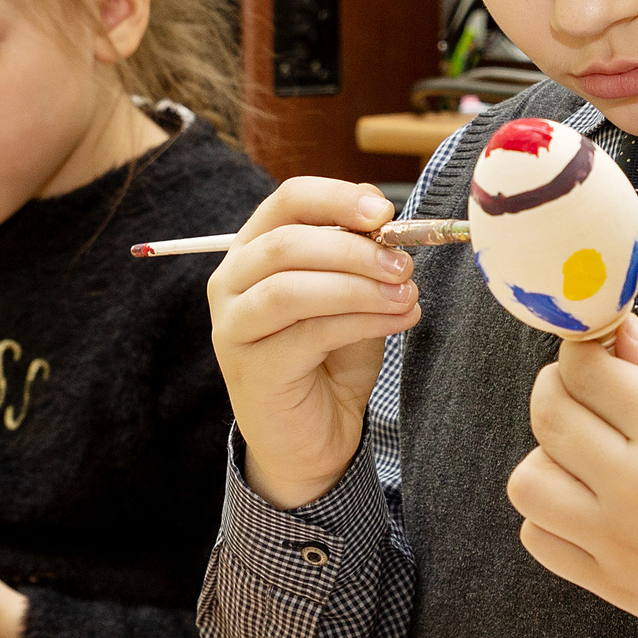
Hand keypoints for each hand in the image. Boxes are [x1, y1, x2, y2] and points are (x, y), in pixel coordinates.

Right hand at [208, 178, 419, 508]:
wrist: (314, 439)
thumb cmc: (331, 360)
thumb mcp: (352, 297)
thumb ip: (360, 261)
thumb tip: (389, 229)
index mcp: (254, 249)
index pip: (288, 200)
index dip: (338, 197)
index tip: (386, 211)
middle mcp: (232, 282)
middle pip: (286, 242)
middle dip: (354, 248)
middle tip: (405, 263)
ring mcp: (234, 326)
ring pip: (290, 287)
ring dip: (358, 286)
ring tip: (406, 295)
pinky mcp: (251, 367)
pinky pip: (307, 332)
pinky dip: (361, 321)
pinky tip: (398, 321)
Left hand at [506, 314, 637, 637]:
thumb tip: (618, 331)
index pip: (583, 370)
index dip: (582, 347)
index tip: (598, 348)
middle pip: (547, 416)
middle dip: (558, 386)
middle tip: (592, 389)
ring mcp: (621, 544)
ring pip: (527, 481)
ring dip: (548, 455)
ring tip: (590, 453)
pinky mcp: (615, 588)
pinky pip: (540, 539)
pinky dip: (551, 514)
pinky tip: (592, 502)